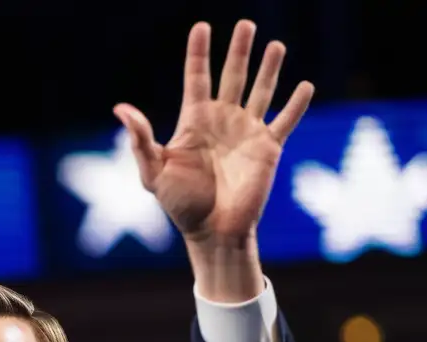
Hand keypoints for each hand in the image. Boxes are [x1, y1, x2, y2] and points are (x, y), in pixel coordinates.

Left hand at [114, 20, 313, 246]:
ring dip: (269, 68)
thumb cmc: (180, 205)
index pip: (197, 78)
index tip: (201, 27)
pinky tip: (305, 86)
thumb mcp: (154, 173)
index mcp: (195, 122)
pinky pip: (285, 120)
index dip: (198, 53)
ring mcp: (247, 132)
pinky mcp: (268, 148)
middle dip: (239, 50)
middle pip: (233, 75)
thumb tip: (121, 109)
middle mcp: (222, 121)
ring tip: (275, 45)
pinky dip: (296, 104)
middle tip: (246, 24)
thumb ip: (141, 140)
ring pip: (261, 90)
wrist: (211, 232)